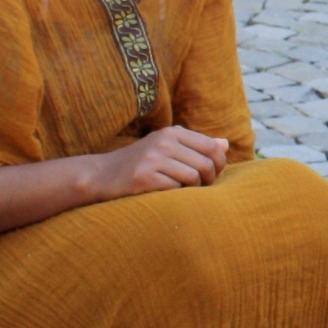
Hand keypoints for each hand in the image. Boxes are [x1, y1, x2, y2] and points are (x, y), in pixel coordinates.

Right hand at [84, 126, 229, 198]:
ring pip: (193, 177)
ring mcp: (153, 159)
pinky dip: (175, 195)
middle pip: (206, 164)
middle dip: (208, 180)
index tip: (213, 175)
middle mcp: (164, 141)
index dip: (219, 164)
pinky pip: (175, 189)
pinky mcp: (144, 177)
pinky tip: (165, 193)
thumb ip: (196, 145)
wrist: (102, 175)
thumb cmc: (140, 163)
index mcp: (172, 132)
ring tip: (182, 191)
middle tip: (199, 187)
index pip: (212, 147)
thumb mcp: (166, 147)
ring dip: (192, 189)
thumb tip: (225, 144)